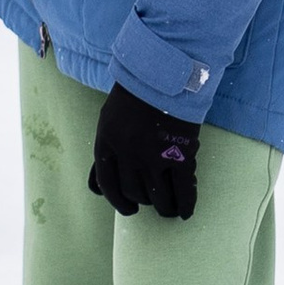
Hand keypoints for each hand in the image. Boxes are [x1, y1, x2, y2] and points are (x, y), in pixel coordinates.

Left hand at [88, 82, 199, 220]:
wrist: (164, 72)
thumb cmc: (134, 95)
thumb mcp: (108, 121)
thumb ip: (105, 153)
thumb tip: (97, 189)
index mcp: (106, 144)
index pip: (107, 185)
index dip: (118, 201)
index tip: (129, 208)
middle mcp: (127, 154)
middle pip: (133, 192)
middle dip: (143, 201)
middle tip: (151, 202)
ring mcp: (154, 156)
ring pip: (157, 197)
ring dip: (164, 207)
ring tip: (169, 208)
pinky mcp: (180, 155)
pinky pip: (183, 189)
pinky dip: (185, 203)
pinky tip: (186, 212)